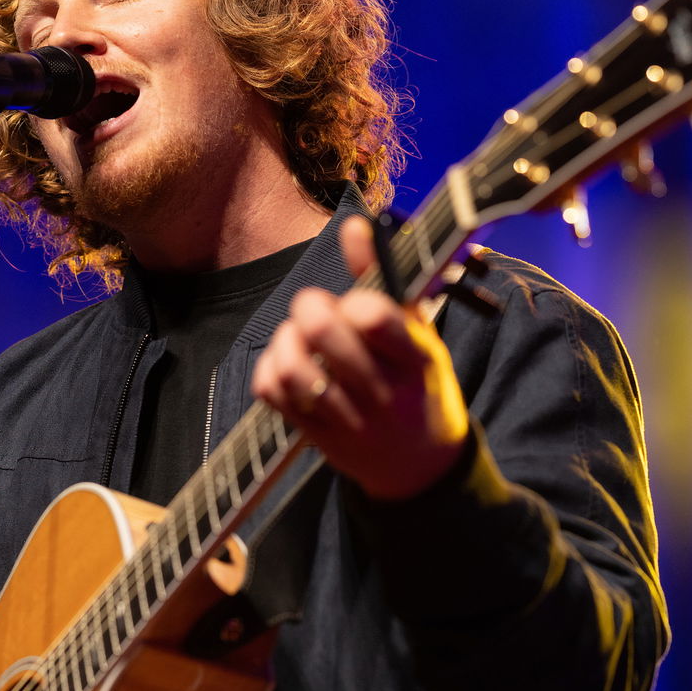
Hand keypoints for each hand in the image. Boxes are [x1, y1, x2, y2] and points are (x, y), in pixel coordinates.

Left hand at [253, 215, 469, 499]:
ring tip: (297, 337)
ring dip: (285, 340)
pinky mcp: (317, 437)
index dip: (353, 301)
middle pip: (322, 335)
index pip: (374, 318)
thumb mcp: (419, 333)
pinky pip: (273, 394)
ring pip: (292, 369)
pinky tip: (287, 362)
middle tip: (314, 308)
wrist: (422, 466)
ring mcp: (349, 420)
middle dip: (309, 307)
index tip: (355, 304)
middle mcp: (384, 393)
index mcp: (417, 361)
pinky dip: (269, 367)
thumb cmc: (418, 384)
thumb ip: (382, 278)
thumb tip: (353, 224)